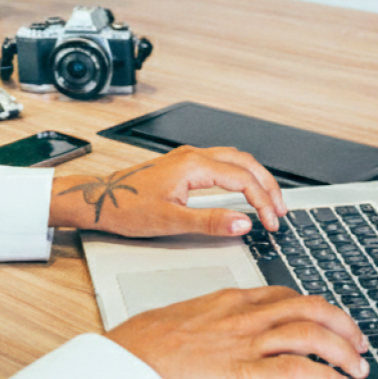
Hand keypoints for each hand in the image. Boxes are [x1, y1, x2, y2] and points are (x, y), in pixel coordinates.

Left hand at [49, 145, 284, 236]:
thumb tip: (244, 223)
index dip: (263, 202)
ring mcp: (187, 158)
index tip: (272, 223)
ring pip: (234, 159)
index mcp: (193, 165)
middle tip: (281, 210)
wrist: (96, 200)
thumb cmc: (125, 208)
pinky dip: (241, 174)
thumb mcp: (170, 221)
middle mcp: (192, 155)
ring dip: (256, 177)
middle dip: (268, 185)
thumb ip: (210, 222)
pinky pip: (221, 162)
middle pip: (245, 162)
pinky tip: (243, 189)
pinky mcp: (181, 164)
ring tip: (269, 201)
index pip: (243, 179)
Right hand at [107, 287, 369, 378]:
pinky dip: (325, 378)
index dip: (318, 308)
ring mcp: (246, 343)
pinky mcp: (244, 373)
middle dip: (343, 325)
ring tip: (357, 370)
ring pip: (312, 334)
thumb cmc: (146, 341)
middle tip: (358, 343)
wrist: (130, 358)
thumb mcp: (186, 315)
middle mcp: (245, 316)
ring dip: (343, 353)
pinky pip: (297, 370)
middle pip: (310, 308)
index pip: (287, 295)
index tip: (331, 321)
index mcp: (230, 299)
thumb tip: (223, 328)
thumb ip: (213, 318)